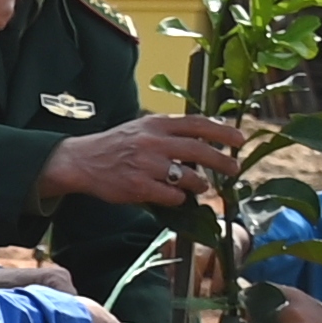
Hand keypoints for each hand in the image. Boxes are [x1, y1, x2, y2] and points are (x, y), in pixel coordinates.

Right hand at [39, 112, 247, 208]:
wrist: (81, 161)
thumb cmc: (116, 145)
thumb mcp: (142, 128)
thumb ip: (169, 131)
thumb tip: (204, 138)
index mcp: (156, 124)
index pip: (196, 124)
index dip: (222, 131)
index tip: (239, 139)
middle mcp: (153, 142)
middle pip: (199, 151)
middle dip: (222, 161)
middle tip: (235, 168)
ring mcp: (146, 166)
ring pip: (189, 178)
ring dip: (200, 184)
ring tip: (200, 185)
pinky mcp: (139, 188)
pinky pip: (172, 196)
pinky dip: (179, 198)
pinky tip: (175, 196)